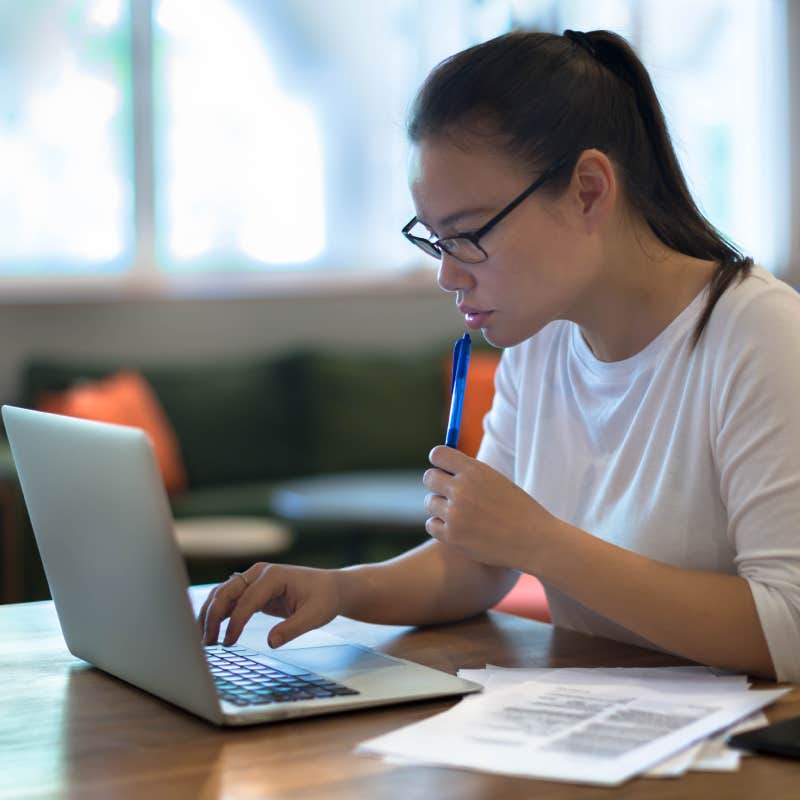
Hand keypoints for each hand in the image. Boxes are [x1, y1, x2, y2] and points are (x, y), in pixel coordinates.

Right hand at [198, 563, 342, 647]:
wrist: (330, 588)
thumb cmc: (324, 599)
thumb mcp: (315, 616)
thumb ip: (292, 628)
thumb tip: (271, 642)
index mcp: (274, 576)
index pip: (247, 600)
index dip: (235, 622)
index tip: (228, 643)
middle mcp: (259, 574)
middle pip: (226, 592)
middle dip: (212, 616)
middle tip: (206, 643)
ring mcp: (253, 579)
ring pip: (222, 594)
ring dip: (210, 614)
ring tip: (203, 639)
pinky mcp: (252, 590)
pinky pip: (229, 600)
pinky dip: (218, 613)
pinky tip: (211, 631)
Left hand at [422, 445, 557, 570]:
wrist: (534, 540)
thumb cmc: (516, 508)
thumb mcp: (496, 480)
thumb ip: (469, 472)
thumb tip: (441, 464)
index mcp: (474, 470)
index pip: (438, 454)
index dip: (439, 462)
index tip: (445, 470)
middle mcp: (462, 489)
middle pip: (429, 478)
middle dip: (437, 484)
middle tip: (450, 494)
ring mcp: (455, 514)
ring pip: (430, 503)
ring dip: (441, 507)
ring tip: (461, 514)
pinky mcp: (452, 536)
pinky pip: (431, 525)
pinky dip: (441, 527)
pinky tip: (458, 528)